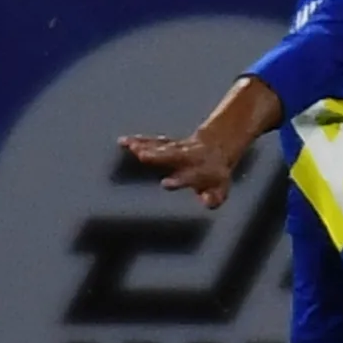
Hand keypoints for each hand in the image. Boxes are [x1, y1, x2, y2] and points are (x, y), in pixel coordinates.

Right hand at [117, 134, 238, 208]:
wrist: (219, 148)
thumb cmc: (216, 177)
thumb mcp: (220, 190)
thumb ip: (214, 198)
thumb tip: (207, 201)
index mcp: (203, 170)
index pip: (191, 175)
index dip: (179, 180)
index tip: (165, 184)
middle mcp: (190, 156)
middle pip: (174, 155)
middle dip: (158, 156)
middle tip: (142, 156)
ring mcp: (179, 148)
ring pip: (162, 146)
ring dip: (146, 146)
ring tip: (130, 145)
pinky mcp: (169, 144)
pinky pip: (154, 142)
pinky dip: (140, 141)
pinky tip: (123, 141)